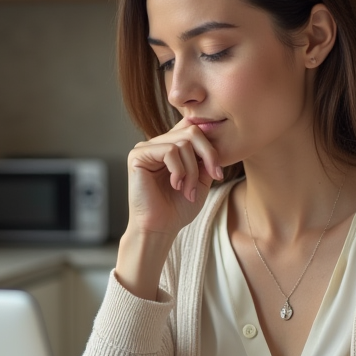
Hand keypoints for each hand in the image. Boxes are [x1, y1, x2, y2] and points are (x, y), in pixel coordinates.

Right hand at [115, 119, 223, 299]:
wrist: (160, 228)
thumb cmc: (178, 208)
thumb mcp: (201, 179)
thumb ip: (206, 158)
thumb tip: (217, 138)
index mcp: (171, 146)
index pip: (194, 127)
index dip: (210, 145)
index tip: (218, 172)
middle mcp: (158, 143)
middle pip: (192, 131)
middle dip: (208, 155)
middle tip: (213, 177)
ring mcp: (146, 147)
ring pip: (182, 143)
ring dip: (192, 170)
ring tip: (188, 190)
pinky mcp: (137, 155)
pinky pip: (169, 151)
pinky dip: (178, 170)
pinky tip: (175, 185)